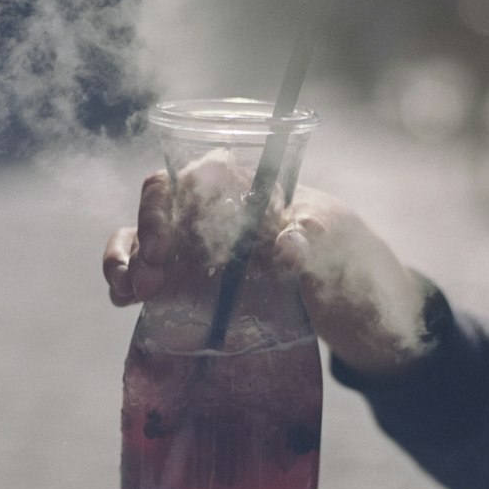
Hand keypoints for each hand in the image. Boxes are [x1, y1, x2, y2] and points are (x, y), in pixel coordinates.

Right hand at [103, 171, 428, 378]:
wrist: (365, 315)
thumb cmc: (353, 264)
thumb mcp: (341, 250)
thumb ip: (315, 243)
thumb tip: (289, 243)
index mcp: (254, 189)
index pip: (203, 173)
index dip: (179, 196)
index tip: (175, 233)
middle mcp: (219, 214)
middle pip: (165, 203)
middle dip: (149, 229)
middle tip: (155, 272)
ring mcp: (200, 250)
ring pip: (145, 237)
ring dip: (127, 255)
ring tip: (129, 289)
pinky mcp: (190, 287)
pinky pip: (147, 274)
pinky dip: (127, 281)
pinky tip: (123, 298)